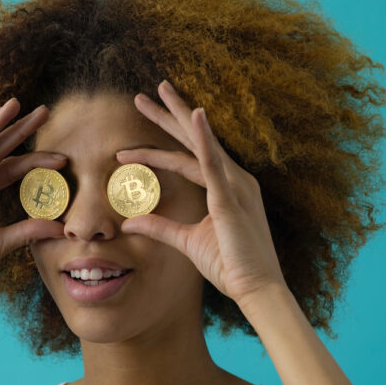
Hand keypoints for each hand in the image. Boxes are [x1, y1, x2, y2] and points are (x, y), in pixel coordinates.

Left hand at [116, 80, 288, 307]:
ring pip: (198, 143)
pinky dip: (204, 138)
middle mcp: (234, 179)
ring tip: (155, 94)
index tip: (128, 148)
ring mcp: (235, 186)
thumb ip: (161, 227)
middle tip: (143, 95)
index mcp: (227, 187)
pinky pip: (213, 163)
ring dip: (177, 117)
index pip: (187, 159)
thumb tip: (130, 221)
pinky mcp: (231, 199)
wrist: (257, 290)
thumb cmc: (231, 266)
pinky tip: (194, 114)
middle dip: (167, 115)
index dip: (157, 150)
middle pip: (193, 140)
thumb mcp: (188, 242)